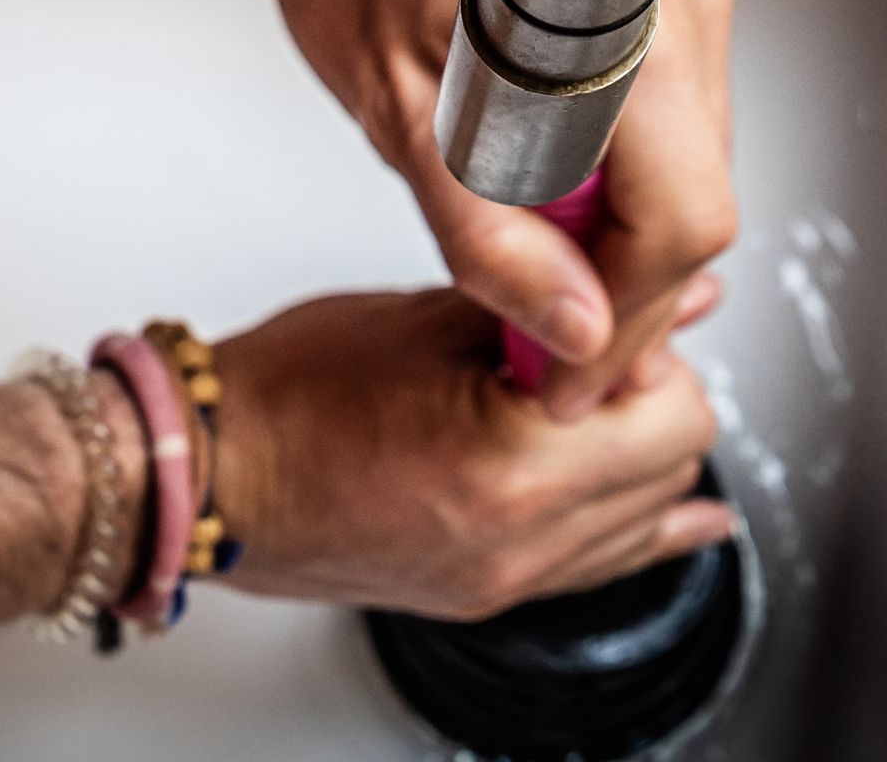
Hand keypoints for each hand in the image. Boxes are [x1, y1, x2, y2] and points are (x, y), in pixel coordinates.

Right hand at [211, 289, 732, 617]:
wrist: (207, 473)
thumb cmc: (284, 395)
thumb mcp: (426, 317)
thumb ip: (549, 305)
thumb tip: (656, 293)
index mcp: (510, 466)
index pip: (671, 408)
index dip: (651, 345)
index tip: (611, 309)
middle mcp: (519, 539)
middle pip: (672, 463)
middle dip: (653, 393)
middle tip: (598, 345)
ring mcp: (504, 578)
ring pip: (646, 517)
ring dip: (641, 452)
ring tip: (594, 397)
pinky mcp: (485, 592)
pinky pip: (600, 565)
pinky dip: (634, 522)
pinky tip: (680, 513)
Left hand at [251, 0, 736, 414]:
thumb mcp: (400, 112)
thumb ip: (490, 235)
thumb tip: (574, 332)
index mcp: (624, 38)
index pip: (682, 230)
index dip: (626, 324)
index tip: (564, 377)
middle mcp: (683, 0)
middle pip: (696, 201)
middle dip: (616, 287)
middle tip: (531, 338)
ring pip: (687, 162)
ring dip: (613, 229)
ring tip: (520, 254)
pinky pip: (668, 112)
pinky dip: (613, 166)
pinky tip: (541, 181)